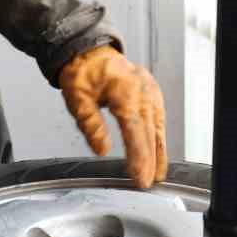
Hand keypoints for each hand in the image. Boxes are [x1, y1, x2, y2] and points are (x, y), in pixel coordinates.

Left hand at [59, 47, 167, 188]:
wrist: (90, 52)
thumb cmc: (82, 72)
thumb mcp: (77, 98)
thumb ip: (91, 124)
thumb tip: (102, 150)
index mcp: (124, 91)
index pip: (135, 129)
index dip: (139, 156)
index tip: (139, 176)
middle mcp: (142, 91)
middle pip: (150, 131)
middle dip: (150, 160)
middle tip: (147, 183)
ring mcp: (150, 91)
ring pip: (158, 127)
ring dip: (159, 152)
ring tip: (158, 175)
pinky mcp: (152, 94)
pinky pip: (159, 119)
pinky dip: (159, 138)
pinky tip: (159, 153)